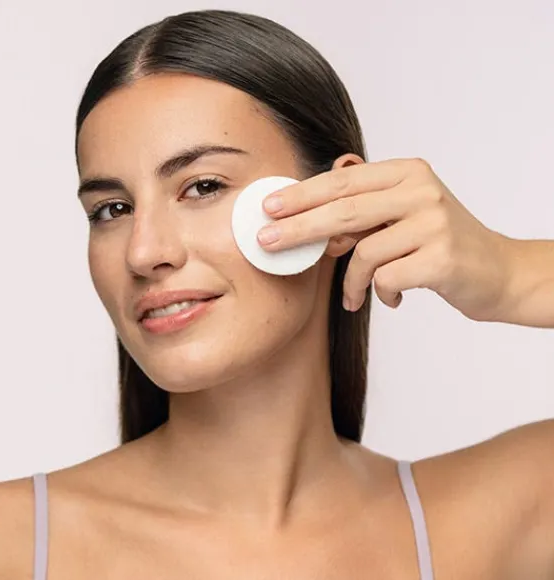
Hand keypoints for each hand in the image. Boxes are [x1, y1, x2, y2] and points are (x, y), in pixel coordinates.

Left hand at [257, 157, 512, 321]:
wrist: (497, 272)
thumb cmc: (438, 245)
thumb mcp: (403, 214)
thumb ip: (363, 210)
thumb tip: (304, 216)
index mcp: (408, 172)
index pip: (343, 180)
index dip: (302, 194)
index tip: (268, 207)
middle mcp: (421, 191)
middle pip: (344, 208)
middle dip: (298, 228)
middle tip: (266, 242)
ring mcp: (434, 223)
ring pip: (364, 251)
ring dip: (350, 281)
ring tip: (352, 296)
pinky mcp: (442, 257)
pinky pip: (385, 278)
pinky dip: (379, 293)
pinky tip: (390, 299)